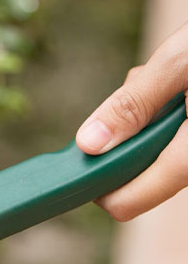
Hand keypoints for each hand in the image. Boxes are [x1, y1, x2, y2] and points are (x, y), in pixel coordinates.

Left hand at [76, 21, 187, 219]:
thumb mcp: (183, 61)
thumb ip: (134, 103)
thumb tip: (89, 143)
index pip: (127, 202)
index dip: (99, 184)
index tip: (84, 156)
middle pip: (142, 170)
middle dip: (133, 132)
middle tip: (154, 81)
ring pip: (161, 149)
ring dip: (155, 116)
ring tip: (182, 74)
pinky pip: (180, 136)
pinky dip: (174, 112)